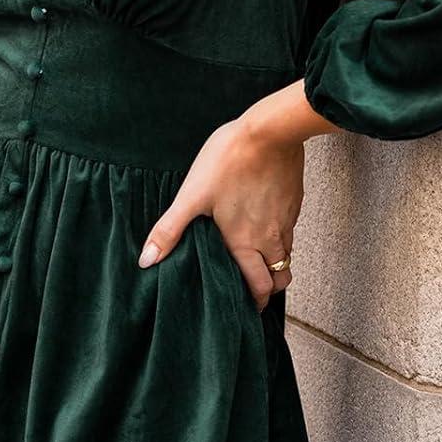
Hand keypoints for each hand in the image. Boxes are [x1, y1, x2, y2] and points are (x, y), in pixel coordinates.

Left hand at [137, 116, 304, 312]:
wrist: (270, 131)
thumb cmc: (229, 161)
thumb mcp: (191, 196)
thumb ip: (170, 230)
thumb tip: (147, 260)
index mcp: (245, 243)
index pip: (258, 288)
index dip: (255, 303)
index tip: (247, 310)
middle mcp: (270, 238)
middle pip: (278, 279)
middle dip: (268, 291)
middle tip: (255, 293)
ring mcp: (286, 221)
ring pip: (287, 256)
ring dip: (275, 265)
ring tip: (259, 263)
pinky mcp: (294, 203)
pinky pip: (290, 232)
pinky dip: (280, 239)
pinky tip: (266, 227)